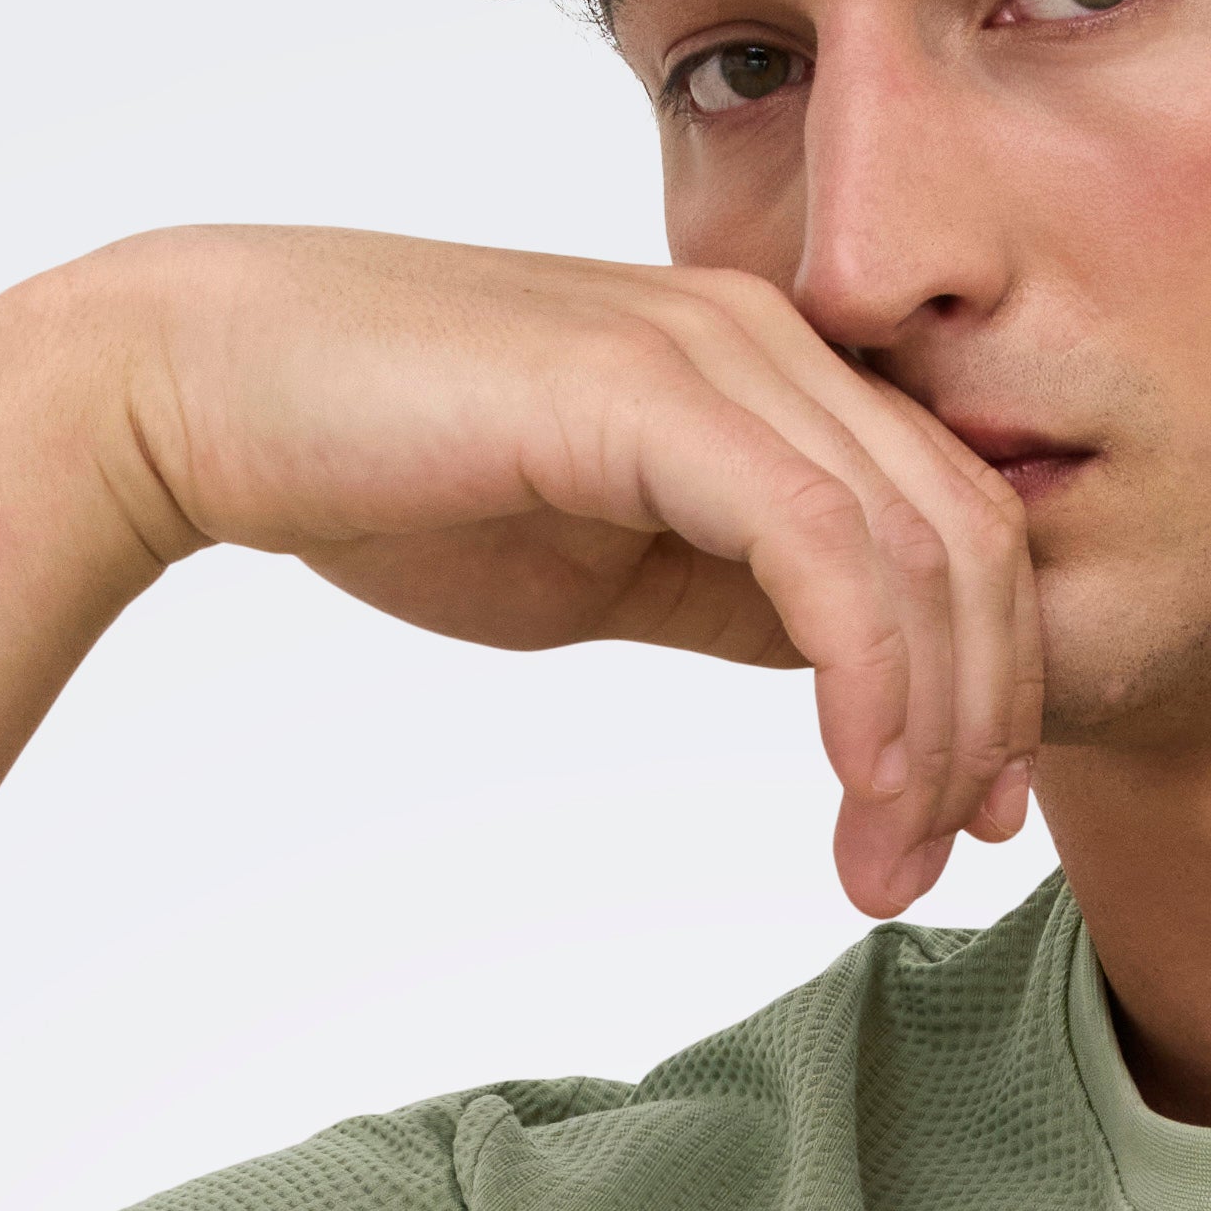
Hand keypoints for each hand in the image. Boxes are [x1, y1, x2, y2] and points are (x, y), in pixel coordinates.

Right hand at [49, 223, 1042, 920]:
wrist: (213, 391)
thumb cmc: (394, 476)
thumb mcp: (612, 561)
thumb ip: (738, 594)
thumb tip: (848, 674)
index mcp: (768, 371)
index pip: (955, 523)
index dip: (997, 680)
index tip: (971, 823)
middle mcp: (767, 340)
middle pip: (972, 542)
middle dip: (982, 726)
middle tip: (935, 870)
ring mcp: (716, 352)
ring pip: (918, 554)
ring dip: (927, 738)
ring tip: (886, 869)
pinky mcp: (652, 391)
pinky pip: (823, 550)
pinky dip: (868, 684)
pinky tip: (854, 784)